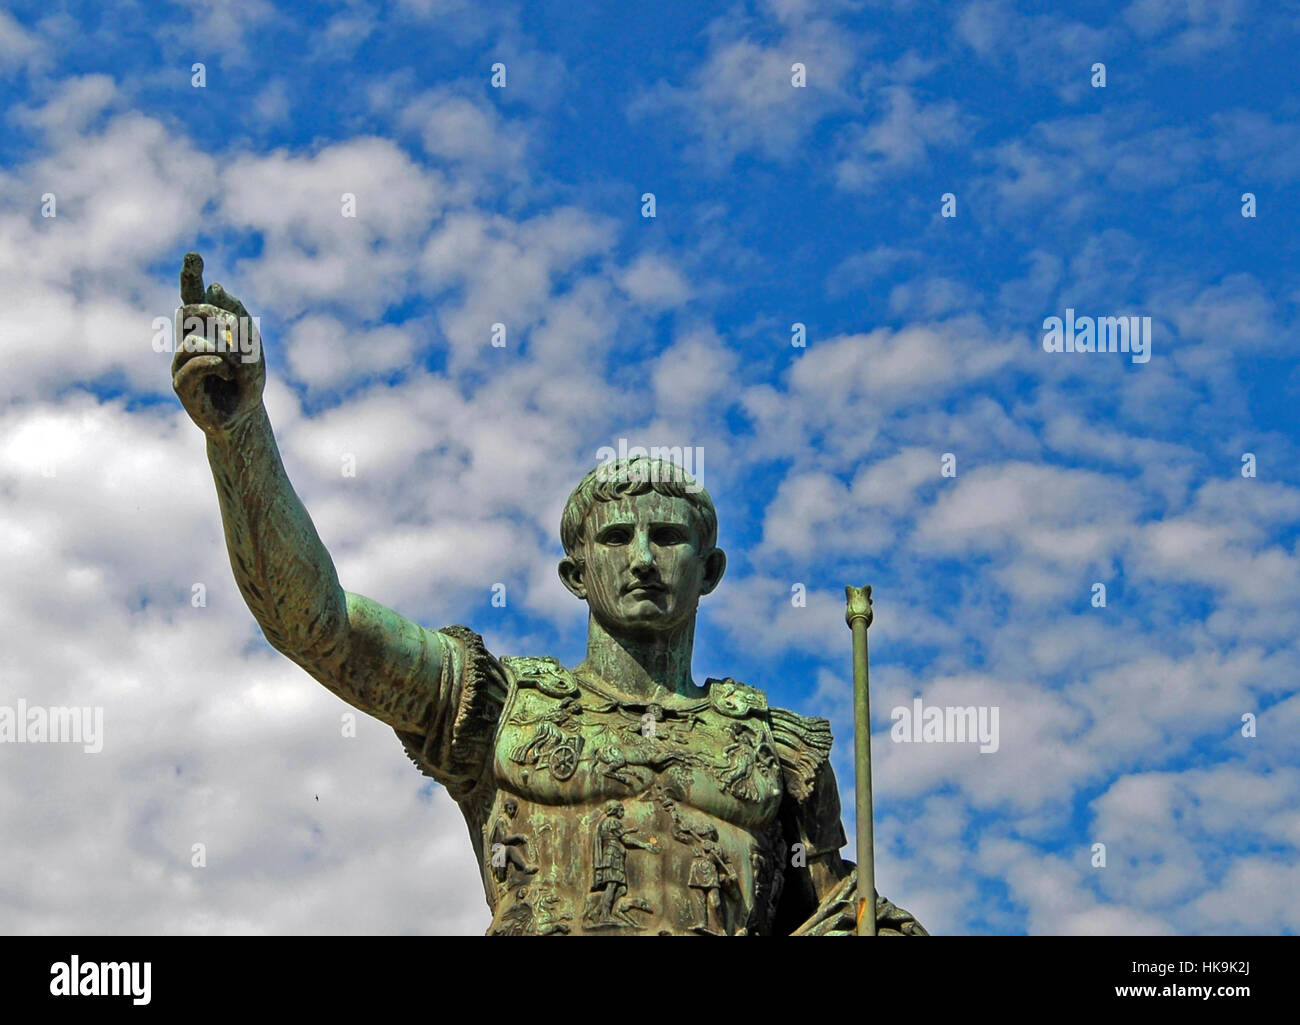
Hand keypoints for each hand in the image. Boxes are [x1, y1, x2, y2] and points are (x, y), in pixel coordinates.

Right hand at [172, 252, 265, 435]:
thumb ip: (237, 318)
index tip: (194, 256)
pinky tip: (227, 372)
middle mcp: (189, 339)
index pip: (194, 297)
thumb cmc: (247, 382)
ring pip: (194, 338)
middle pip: (189, 309)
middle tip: (237, 331)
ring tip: (236, 366)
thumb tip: (215, 287)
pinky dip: (216, 362)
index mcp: (206, 328)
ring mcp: (181, 360)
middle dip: (213, 314)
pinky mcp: (179, 382)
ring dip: (223, 349)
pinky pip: (195, 360)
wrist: (243, 419)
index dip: (191, 276)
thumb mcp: (252, 348)